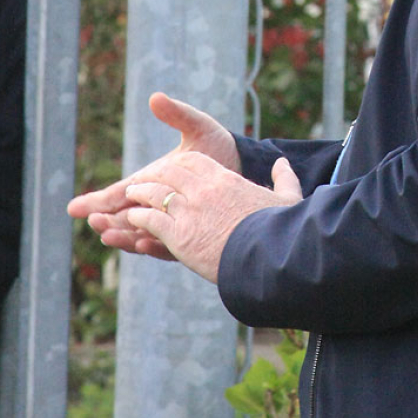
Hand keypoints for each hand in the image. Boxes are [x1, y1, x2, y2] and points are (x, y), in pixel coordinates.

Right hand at [68, 92, 241, 260]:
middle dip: (107, 221)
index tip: (73, 208)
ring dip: (125, 236)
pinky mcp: (189, 233)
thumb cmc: (217, 146)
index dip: (95, 202)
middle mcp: (156, 203)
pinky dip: (155, 244)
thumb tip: (155, 97)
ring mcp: (171, 220)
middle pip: (123, 217)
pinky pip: (168, 243)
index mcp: (151, 180)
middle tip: (96, 222)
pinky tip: (147, 242)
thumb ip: (177, 115)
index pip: (118, 193)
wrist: (245, 168)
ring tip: (112, 236)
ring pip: (140, 234)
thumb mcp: (198, 127)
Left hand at [124, 152, 302, 282]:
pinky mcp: (179, 236)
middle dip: (153, 175)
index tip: (170, 169)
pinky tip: (133, 220)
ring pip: (154, 193)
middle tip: (142, 181)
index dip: (178, 163)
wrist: (269, 256)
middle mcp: (203, 191)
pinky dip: (139, 218)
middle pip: (169, 173)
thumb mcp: (287, 197)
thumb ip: (284, 177)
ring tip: (130, 198)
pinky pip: (150, 220)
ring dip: (140, 194)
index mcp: (226, 179)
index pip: (194, 162)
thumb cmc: (280, 229)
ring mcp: (190, 212)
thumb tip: (282, 162)